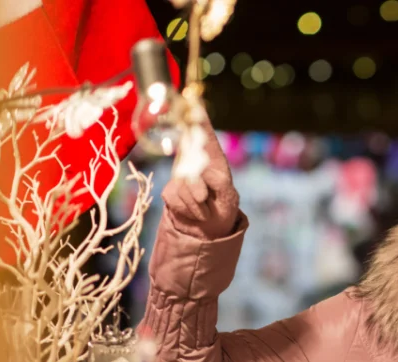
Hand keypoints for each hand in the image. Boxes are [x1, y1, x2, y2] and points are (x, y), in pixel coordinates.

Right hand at [161, 124, 239, 239]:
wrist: (210, 226)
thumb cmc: (223, 203)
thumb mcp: (228, 193)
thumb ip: (217, 181)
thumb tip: (198, 173)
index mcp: (212, 155)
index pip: (203, 131)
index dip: (196, 116)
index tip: (192, 98)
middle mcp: (193, 160)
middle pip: (188, 156)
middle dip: (196, 173)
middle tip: (204, 196)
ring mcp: (179, 174)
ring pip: (185, 184)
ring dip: (199, 202)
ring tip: (207, 206)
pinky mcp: (169, 190)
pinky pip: (178, 199)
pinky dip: (190, 210)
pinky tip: (197, 210)